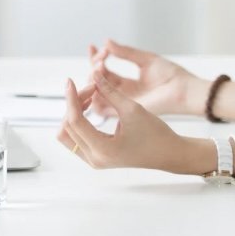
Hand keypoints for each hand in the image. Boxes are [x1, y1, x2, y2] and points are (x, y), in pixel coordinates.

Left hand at [57, 72, 190, 171]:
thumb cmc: (155, 134)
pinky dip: (79, 120)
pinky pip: (77, 138)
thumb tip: (93, 75)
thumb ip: (110, 92)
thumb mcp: (132, 109)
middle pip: (67, 128)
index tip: (70, 81)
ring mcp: (94, 160)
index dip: (71, 98)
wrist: (168, 153)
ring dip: (73, 113)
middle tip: (90, 87)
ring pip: (68, 135)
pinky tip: (91, 105)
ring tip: (89, 96)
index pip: (75, 121)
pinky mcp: (97, 157)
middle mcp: (94, 159)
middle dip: (73, 104)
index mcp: (103, 150)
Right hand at [85, 38, 202, 117]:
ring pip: (95, 93)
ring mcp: (123, 102)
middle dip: (94, 66)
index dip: (96, 58)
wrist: (184, 90)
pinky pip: (101, 108)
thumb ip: (126, 53)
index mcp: (128, 82)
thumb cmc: (171, 76)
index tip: (92, 45)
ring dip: (92, 78)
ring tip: (99, 65)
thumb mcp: (146, 59)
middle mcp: (123, 93)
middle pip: (97, 81)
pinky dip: (93, 94)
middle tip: (101, 57)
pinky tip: (97, 78)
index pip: (104, 71)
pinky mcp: (124, 111)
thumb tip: (106, 42)